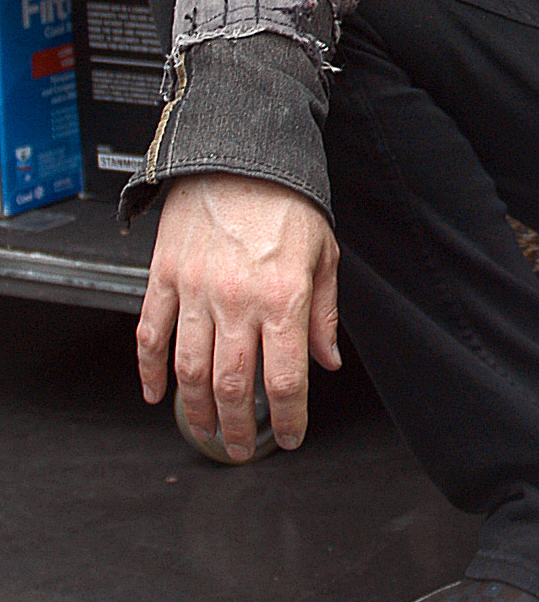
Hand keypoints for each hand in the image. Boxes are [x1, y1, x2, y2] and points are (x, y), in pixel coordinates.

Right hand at [136, 172, 340, 460]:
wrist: (239, 153)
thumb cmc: (285, 199)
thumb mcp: (324, 253)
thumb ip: (325, 312)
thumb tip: (326, 360)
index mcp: (283, 296)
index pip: (286, 378)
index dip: (289, 418)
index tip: (290, 436)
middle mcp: (237, 299)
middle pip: (232, 385)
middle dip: (238, 428)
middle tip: (242, 448)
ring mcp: (196, 291)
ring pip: (189, 370)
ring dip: (195, 410)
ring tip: (206, 431)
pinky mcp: (164, 278)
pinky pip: (150, 335)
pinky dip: (149, 371)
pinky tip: (157, 393)